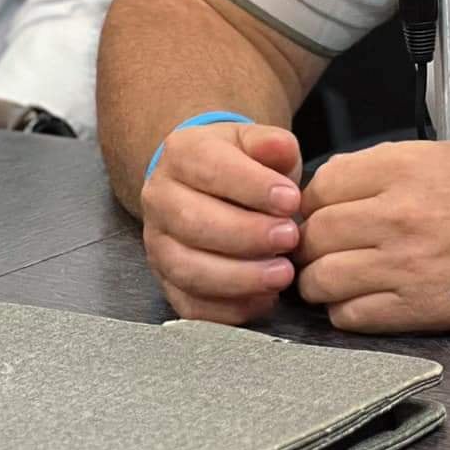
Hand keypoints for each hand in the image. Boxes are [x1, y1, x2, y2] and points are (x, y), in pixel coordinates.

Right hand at [141, 121, 304, 324]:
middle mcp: (160, 199)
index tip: (291, 200)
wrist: (204, 185)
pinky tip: (264, 299)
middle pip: (194, 223)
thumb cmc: (237, 163)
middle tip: (290, 239)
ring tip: (282, 274)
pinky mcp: (165, 282)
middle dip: (247, 236)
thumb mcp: (254, 141)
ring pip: (189, 269)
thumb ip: (270, 143)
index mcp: (181, 154)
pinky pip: (190, 304)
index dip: (253, 187)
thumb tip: (282, 149)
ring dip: (239, 277)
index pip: (212, 169)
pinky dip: (228, 308)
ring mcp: (157, 245)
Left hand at [297, 140, 449, 332]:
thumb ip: (388, 165)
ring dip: (319, 281)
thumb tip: (338, 183)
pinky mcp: (412, 309)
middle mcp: (392, 215)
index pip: (322, 184)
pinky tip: (359, 301)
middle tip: (321, 248)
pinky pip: (348, 316)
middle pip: (313, 234)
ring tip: (334, 278)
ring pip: (320, 279)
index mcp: (402, 168)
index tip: (321, 210)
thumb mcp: (445, 155)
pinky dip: (344, 310)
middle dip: (309, 243)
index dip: (313, 199)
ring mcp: (399, 265)